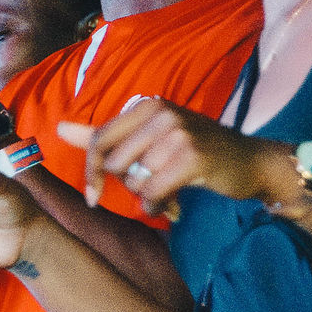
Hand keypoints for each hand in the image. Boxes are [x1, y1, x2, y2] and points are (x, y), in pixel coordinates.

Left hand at [65, 97, 264, 222]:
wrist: (251, 163)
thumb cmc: (196, 153)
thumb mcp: (149, 138)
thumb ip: (104, 136)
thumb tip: (59, 129)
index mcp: (147, 106)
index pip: (99, 140)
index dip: (91, 173)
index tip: (91, 196)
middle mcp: (161, 113)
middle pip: (114, 165)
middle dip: (129, 185)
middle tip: (155, 184)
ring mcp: (178, 133)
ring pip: (135, 181)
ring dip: (148, 196)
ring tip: (170, 190)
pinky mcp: (193, 156)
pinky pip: (153, 193)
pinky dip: (157, 205)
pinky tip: (172, 204)